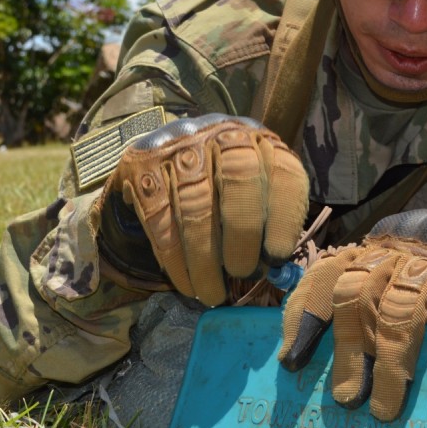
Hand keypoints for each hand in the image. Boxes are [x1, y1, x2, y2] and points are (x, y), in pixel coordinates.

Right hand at [98, 113, 308, 305]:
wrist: (166, 152)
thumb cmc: (221, 181)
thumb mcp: (255, 188)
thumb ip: (269, 219)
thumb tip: (274, 267)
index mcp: (261, 142)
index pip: (284, 173)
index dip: (284, 217)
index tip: (278, 256)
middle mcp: (221, 135)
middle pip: (239, 179)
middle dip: (243, 234)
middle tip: (242, 273)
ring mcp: (178, 147)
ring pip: (195, 205)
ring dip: (205, 258)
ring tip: (213, 292)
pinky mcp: (142, 167)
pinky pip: (159, 219)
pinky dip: (174, 258)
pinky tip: (186, 282)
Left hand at [279, 182, 426, 420]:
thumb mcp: (406, 268)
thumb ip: (377, 298)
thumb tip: (343, 365)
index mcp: (377, 248)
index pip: (328, 274)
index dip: (305, 315)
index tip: (292, 362)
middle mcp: (402, 246)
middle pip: (361, 294)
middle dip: (351, 350)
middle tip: (348, 398)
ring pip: (405, 306)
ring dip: (393, 361)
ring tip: (388, 406)